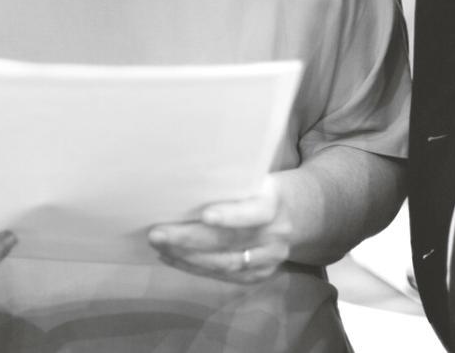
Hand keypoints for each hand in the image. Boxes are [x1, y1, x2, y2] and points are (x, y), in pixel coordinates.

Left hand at [147, 176, 292, 283]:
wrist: (296, 212)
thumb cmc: (259, 188)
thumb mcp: (254, 178)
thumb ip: (230, 182)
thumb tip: (180, 178)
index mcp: (274, 202)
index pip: (256, 212)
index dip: (232, 216)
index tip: (205, 215)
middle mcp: (275, 234)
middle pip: (230, 241)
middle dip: (190, 239)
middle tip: (157, 233)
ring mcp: (270, 259)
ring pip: (226, 263)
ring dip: (187, 257)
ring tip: (160, 246)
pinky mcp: (260, 275)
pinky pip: (225, 276)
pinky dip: (195, 268)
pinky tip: (172, 258)